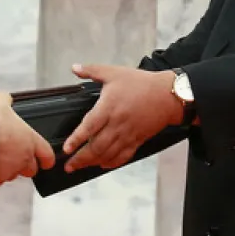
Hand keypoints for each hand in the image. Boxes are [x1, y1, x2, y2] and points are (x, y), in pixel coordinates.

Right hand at [0, 90, 54, 192]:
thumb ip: (4, 100)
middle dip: (21, 166)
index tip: (43, 160)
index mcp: (29, 142)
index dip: (45, 158)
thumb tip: (3, 96)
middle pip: (29, 170)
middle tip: (9, 156)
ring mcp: (6, 174)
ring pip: (7, 177)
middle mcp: (21, 160)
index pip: (47, 155)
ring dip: (0, 172)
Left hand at [61, 63, 182, 171]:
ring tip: (80, 167)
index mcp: (109, 107)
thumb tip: (75, 68)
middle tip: (68, 165)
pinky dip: (112, 163)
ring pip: (108, 154)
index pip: (89, 126)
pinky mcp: (137, 140)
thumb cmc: (141, 83)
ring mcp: (128, 134)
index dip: (77, 139)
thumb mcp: (114, 72)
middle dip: (81, 158)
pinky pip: (123, 156)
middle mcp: (117, 124)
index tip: (66, 149)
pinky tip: (103, 164)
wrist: (168, 95)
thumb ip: (92, 70)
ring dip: (92, 162)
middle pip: (97, 146)